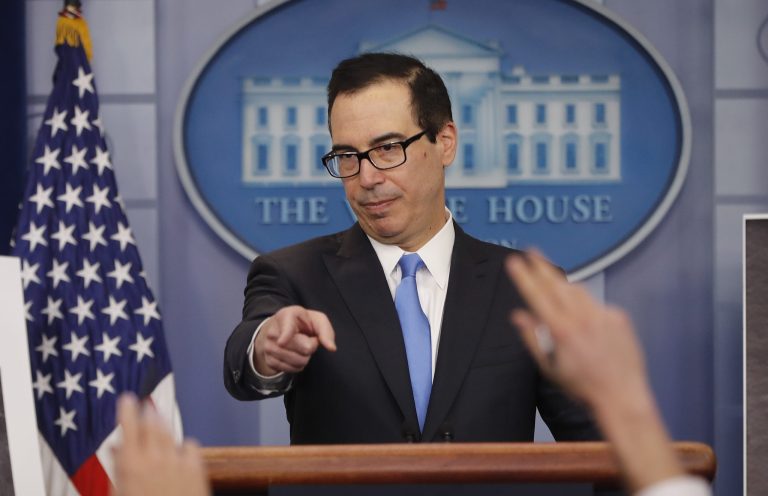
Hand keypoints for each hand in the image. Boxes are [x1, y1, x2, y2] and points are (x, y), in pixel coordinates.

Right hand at [112, 394, 209, 495]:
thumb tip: (117, 449)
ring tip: (158, 424)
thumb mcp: (121, 491)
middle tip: (145, 407)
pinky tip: (179, 452)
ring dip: (163, 427)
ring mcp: (176, 462)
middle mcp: (154, 460)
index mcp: (130, 466)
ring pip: (170, 433)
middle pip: (152, 424)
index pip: (129, 428)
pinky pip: (189, 445)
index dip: (127, 410)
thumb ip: (119, 469)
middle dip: (148, 413)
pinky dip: (183, 447)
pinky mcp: (195, 469)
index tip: (127, 398)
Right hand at [253, 305, 336, 375]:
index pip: (286, 328)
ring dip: (305, 357)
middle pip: (305, 349)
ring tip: (299, 346)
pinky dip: (297, 365)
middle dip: (311, 346)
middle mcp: (273, 332)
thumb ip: (326, 331)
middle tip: (305, 338)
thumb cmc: (301, 323)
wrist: (279, 329)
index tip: (282, 342)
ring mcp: (268, 347)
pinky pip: (292, 369)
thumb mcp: (316, 319)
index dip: (286, 335)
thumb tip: (331, 348)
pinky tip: (293, 354)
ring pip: (299, 361)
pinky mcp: (269, 361)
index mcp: (286, 316)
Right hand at [505, 251, 646, 410]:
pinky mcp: (619, 317)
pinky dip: (587, 308)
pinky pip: (597, 305)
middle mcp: (583, 318)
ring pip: (578, 291)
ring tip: (554, 283)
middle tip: (531, 250)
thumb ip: (533, 338)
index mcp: (562, 331)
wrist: (622, 396)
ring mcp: (603, 315)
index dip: (524, 276)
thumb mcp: (550, 368)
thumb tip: (518, 316)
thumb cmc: (582, 387)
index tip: (515, 261)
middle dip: (542, 265)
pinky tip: (588, 326)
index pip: (538, 296)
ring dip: (564, 285)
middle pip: (557, 284)